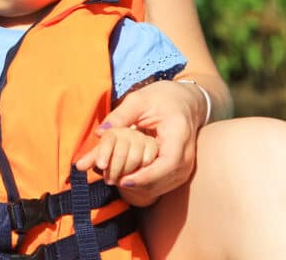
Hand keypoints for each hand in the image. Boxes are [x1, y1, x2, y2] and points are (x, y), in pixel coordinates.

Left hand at [74, 81, 202, 205]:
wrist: (185, 101)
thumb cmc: (162, 98)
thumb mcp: (139, 100)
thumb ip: (120, 116)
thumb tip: (99, 132)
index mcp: (179, 136)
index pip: (167, 164)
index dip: (146, 176)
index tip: (124, 180)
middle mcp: (187, 156)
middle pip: (164, 179)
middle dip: (137, 184)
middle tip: (110, 180)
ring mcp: (186, 166)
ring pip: (163, 186)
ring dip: (140, 187)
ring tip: (114, 180)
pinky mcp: (180, 170)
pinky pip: (163, 184)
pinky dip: (145, 184)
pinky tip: (126, 179)